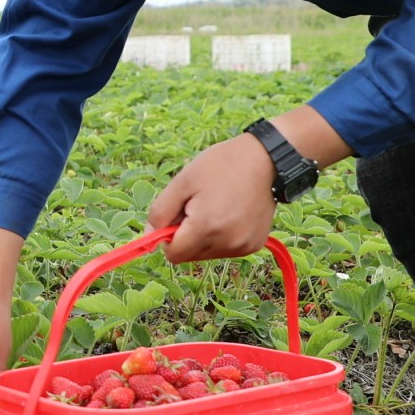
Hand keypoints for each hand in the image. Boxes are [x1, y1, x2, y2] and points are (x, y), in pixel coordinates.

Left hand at [147, 132, 277, 261]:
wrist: (266, 159)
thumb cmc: (221, 165)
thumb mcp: (183, 181)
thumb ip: (161, 212)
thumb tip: (148, 236)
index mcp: (206, 228)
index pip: (173, 254)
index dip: (167, 237)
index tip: (176, 215)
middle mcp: (227, 243)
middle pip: (190, 255)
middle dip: (186, 236)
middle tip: (196, 206)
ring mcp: (243, 246)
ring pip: (207, 253)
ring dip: (204, 237)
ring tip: (215, 206)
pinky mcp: (255, 245)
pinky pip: (227, 249)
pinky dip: (222, 236)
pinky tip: (231, 213)